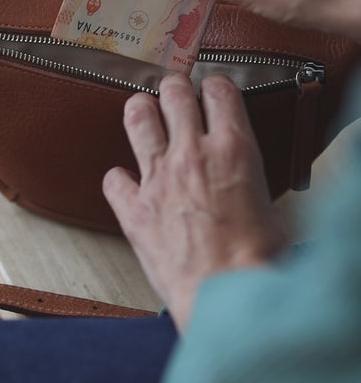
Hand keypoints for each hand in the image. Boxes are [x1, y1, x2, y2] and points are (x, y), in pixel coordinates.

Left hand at [102, 73, 286, 330]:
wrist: (229, 296)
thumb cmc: (259, 261)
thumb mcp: (272, 205)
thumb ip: (250, 180)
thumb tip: (243, 181)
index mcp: (234, 148)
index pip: (219, 90)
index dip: (215, 86)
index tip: (213, 91)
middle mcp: (192, 154)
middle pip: (174, 93)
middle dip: (175, 89)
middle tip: (176, 94)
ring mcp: (157, 179)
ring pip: (138, 118)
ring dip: (141, 111)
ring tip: (143, 112)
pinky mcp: (134, 210)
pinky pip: (112, 178)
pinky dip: (118, 179)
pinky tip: (126, 184)